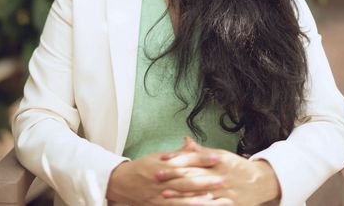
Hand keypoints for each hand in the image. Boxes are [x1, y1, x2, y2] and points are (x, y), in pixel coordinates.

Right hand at [106, 149, 221, 205]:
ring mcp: (161, 195)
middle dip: (206, 181)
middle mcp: (164, 180)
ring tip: (218, 200)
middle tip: (222, 180)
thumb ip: (176, 154)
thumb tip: (190, 143)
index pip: (187, 160)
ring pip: (184, 198)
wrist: (121, 182)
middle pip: (188, 180)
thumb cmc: (141, 168)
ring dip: (202, 199)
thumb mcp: (158, 157)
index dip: (203, 159)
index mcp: (165, 165)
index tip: (218, 158)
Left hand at [156, 138, 280, 205]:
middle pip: (193, 174)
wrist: (260, 182)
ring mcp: (223, 191)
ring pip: (199, 192)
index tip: (161, 159)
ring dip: (181, 194)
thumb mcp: (220, 155)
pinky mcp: (228, 204)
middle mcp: (219, 174)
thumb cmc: (236, 167)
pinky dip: (197, 205)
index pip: (194, 158)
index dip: (177, 158)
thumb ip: (201, 150)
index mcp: (217, 160)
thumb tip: (184, 139)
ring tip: (165, 194)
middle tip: (156, 176)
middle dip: (174, 176)